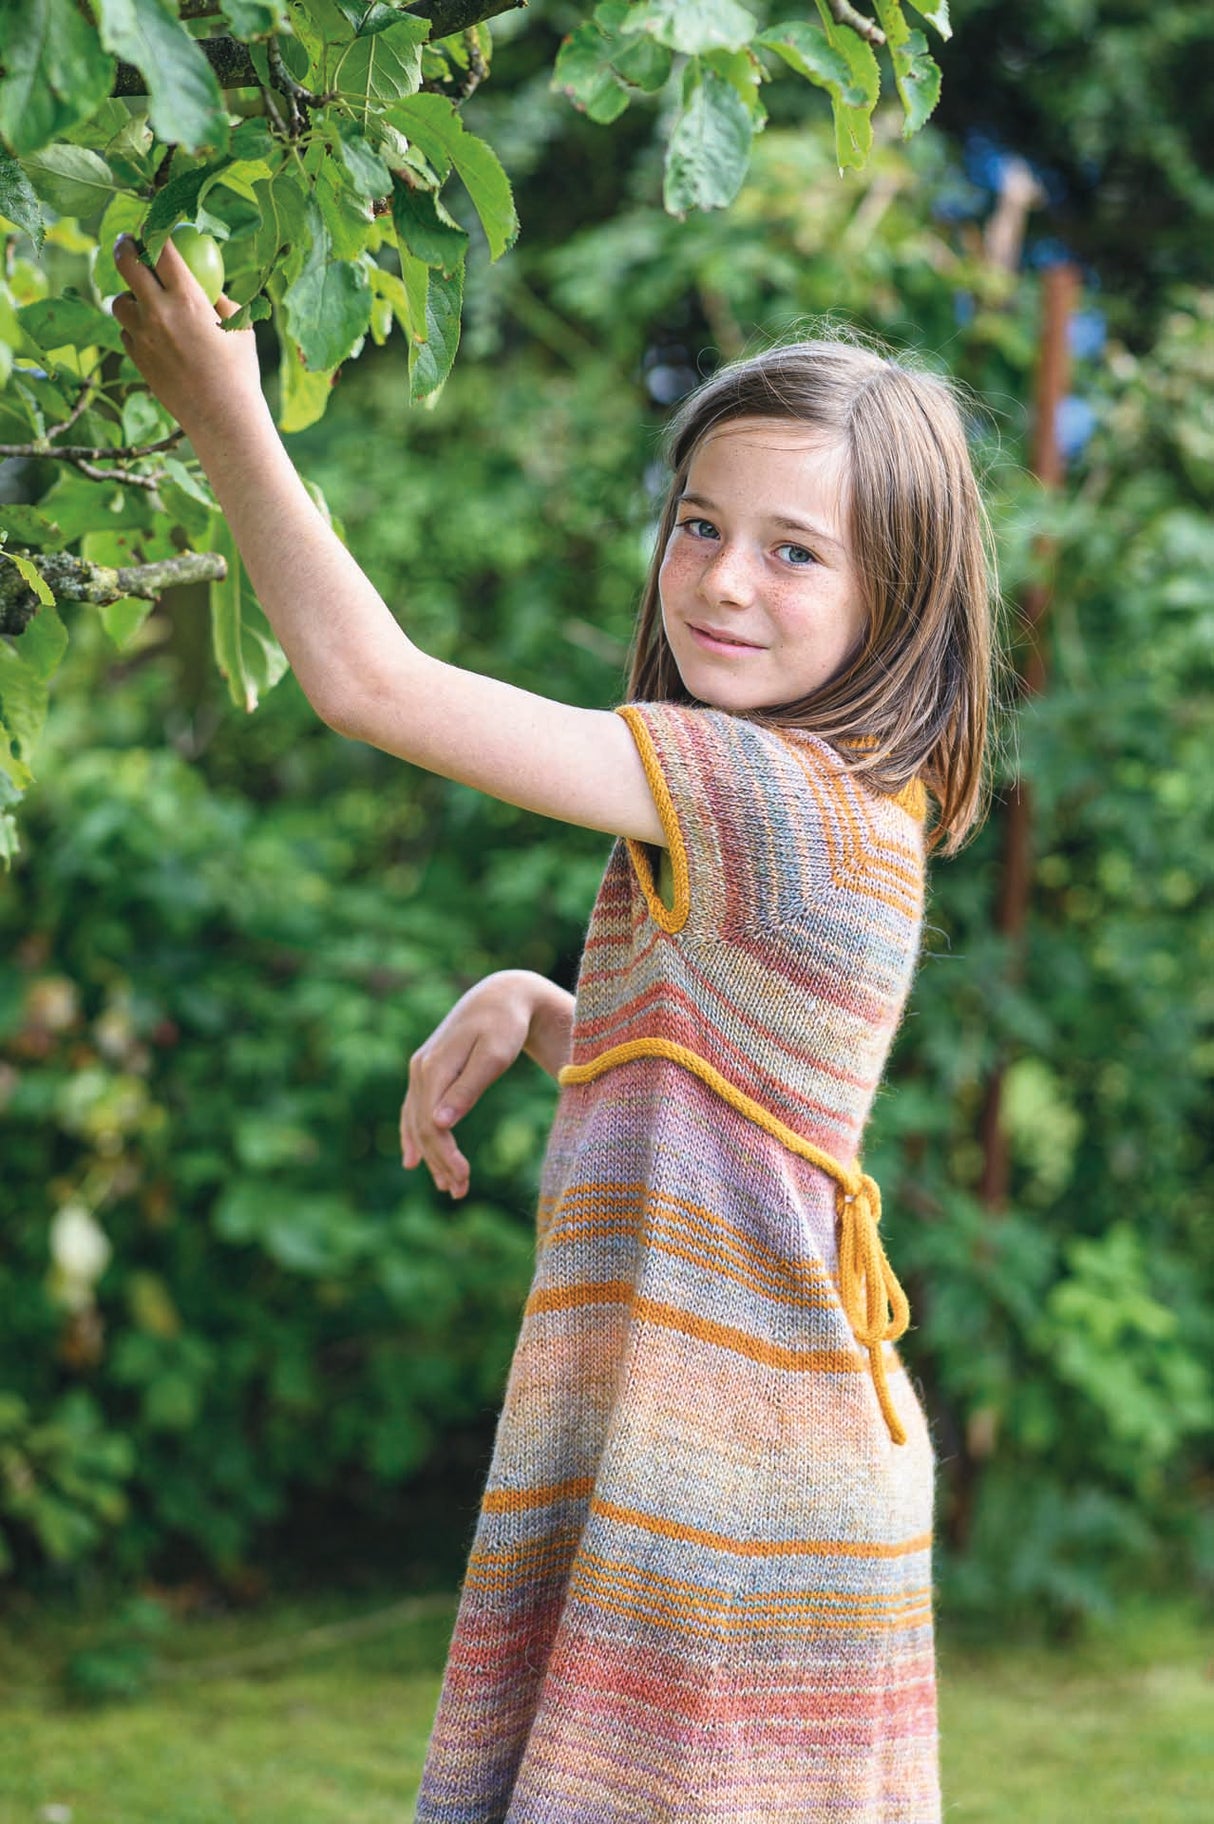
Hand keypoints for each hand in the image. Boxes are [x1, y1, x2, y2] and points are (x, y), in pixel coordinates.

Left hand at [111, 234, 265, 438]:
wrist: (221, 416)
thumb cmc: (240, 371)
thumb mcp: (240, 328)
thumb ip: (221, 301)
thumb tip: (210, 285)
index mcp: (187, 299)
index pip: (162, 249)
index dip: (155, 231)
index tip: (153, 228)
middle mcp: (158, 313)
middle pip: (127, 264)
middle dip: (124, 246)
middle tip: (127, 243)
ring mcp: (143, 337)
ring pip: (119, 302)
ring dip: (128, 295)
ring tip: (141, 299)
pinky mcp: (137, 358)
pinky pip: (126, 332)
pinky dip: (133, 327)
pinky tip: (148, 333)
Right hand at [401, 971, 541, 1199]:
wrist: (502, 995)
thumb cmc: (505, 1025)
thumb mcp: (494, 1056)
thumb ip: (467, 1090)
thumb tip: (439, 1124)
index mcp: (434, 1068)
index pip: (431, 1123)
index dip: (444, 1155)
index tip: (463, 1180)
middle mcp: (421, 1069)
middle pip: (422, 1127)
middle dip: (439, 1162)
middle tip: (459, 1192)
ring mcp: (421, 1069)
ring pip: (417, 1121)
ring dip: (430, 1155)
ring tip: (448, 1186)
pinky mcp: (427, 1070)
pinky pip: (413, 1109)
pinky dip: (413, 1136)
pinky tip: (412, 1160)